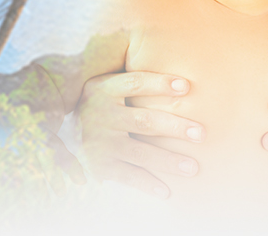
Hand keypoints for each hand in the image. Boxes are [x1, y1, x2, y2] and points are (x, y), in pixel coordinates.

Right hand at [76, 71, 204, 197]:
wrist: (65, 131)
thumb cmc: (103, 104)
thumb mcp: (107, 85)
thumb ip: (134, 80)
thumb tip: (180, 77)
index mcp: (103, 89)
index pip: (135, 83)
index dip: (160, 84)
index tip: (187, 87)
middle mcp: (100, 114)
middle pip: (143, 120)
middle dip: (174, 127)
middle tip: (201, 134)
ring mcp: (99, 142)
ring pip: (139, 153)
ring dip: (167, 161)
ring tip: (193, 167)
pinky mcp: (99, 165)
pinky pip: (128, 176)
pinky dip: (147, 184)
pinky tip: (167, 191)